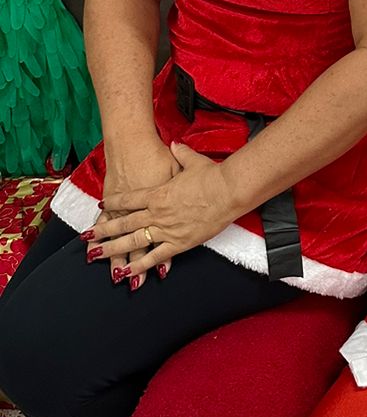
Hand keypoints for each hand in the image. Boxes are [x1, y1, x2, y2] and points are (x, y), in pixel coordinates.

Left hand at [86, 143, 236, 281]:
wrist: (228, 190)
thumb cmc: (212, 176)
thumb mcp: (193, 160)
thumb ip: (180, 153)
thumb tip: (174, 144)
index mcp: (157, 193)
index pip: (128, 199)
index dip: (113, 203)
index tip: (102, 205)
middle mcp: (157, 212)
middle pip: (124, 222)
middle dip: (103, 230)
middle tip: (87, 236)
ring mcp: (166, 229)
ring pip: (133, 241)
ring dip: (113, 249)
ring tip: (96, 256)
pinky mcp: (179, 243)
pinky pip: (155, 257)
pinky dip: (140, 265)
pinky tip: (126, 272)